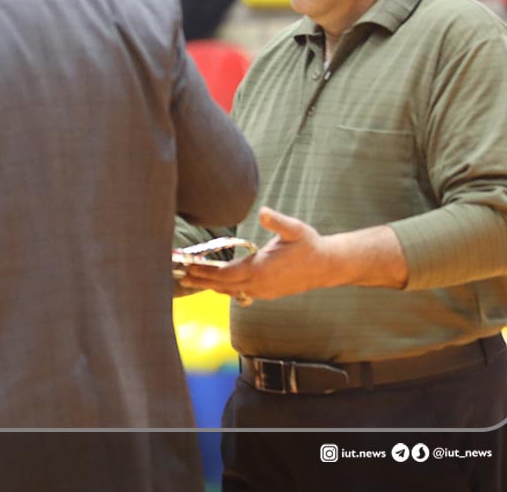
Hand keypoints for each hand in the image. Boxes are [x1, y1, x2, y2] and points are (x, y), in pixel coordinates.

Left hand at [180, 208, 332, 301]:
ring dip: (211, 285)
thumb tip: (263, 212)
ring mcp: (264, 292)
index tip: (188, 267)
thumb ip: (277, 221)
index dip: (205, 271)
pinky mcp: (268, 294)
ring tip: (191, 280)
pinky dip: (225, 289)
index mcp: (260, 269)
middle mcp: (259, 284)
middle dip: (201, 280)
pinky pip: (241, 294)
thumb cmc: (310, 245)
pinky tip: (216, 285)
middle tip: (179, 275)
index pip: (225, 274)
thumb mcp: (295, 229)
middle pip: (223, 285)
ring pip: (231, 291)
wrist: (327, 266)